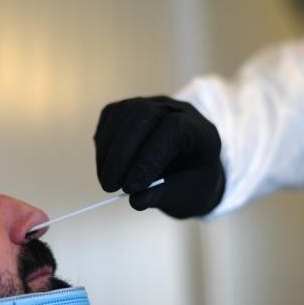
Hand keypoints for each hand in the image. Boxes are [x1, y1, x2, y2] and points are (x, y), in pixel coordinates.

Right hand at [94, 96, 224, 217]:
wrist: (188, 169)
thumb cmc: (190, 182)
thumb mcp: (186, 195)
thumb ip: (163, 195)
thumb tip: (136, 200)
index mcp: (199, 130)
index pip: (174, 129)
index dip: (150, 157)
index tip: (132, 187)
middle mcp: (177, 109)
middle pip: (144, 115)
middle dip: (122, 153)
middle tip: (109, 186)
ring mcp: (152, 104)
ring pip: (123, 113)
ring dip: (109, 149)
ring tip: (107, 180)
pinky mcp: (131, 108)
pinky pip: (111, 116)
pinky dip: (104, 142)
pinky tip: (105, 165)